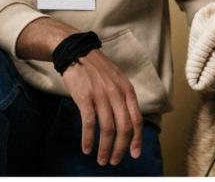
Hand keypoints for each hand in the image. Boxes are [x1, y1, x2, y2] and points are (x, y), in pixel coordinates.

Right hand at [61, 49, 143, 165]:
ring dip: (105, 148)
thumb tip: (128, 122)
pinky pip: (89, 123)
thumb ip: (124, 98)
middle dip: (121, 148)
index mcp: (127, 90)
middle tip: (114, 161)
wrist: (77, 52)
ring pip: (107, 128)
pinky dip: (88, 139)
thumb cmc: (98, 69)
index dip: (137, 139)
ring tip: (101, 159)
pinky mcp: (85, 97)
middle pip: (124, 128)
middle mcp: (117, 94)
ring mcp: (101, 95)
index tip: (135, 154)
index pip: (137, 119)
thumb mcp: (118, 80)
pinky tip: (87, 148)